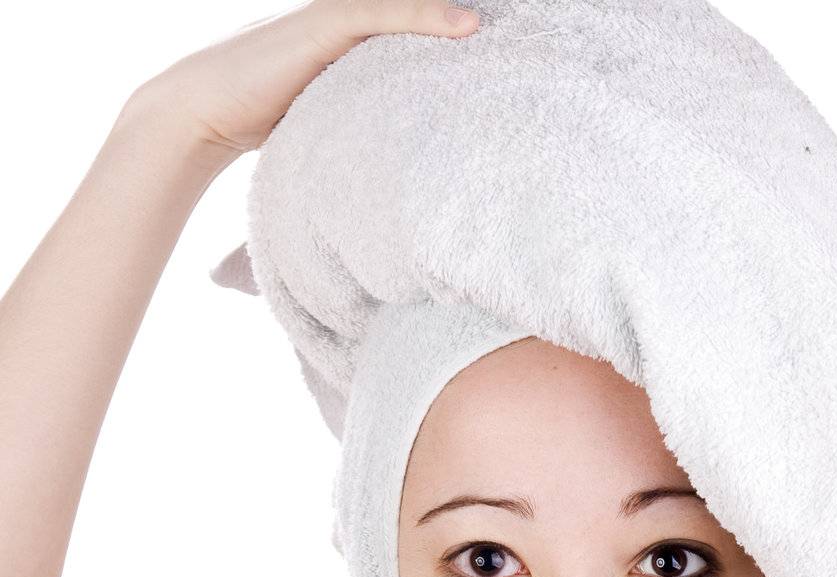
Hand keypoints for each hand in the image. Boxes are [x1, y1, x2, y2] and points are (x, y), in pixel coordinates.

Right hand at [132, 0, 479, 158]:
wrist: (195, 113)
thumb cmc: (250, 125)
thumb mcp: (317, 123)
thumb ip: (352, 126)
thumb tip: (385, 174)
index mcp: (342, 41)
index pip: (405, 26)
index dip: (445, 29)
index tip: (492, 41)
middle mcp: (340, 20)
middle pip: (412, 11)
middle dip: (456, 14)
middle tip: (516, 21)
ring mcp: (330, 18)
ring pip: (403, 6)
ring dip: (450, 10)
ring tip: (500, 20)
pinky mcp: (322, 26)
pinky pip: (385, 13)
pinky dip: (426, 17)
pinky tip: (467, 25)